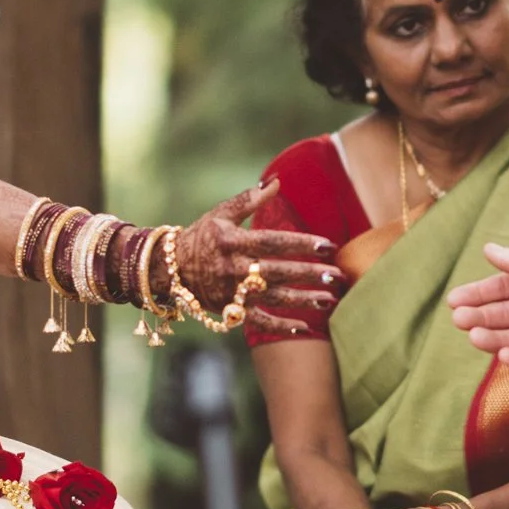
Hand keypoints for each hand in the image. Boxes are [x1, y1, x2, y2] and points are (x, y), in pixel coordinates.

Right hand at [177, 184, 341, 341]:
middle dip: (309, 274)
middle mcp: (234, 268)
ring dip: (303, 300)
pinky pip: (258, 322)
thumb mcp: (221, 213)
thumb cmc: (202, 235)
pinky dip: (279, 327)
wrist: (171, 268)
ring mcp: (233, 292)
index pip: (272, 242)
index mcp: (233, 241)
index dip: (300, 244)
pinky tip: (303, 328)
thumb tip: (278, 180)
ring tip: (330, 300)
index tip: (328, 245)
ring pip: (273, 298)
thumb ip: (249, 198)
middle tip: (337, 275)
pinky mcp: (231, 310)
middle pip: (278, 272)